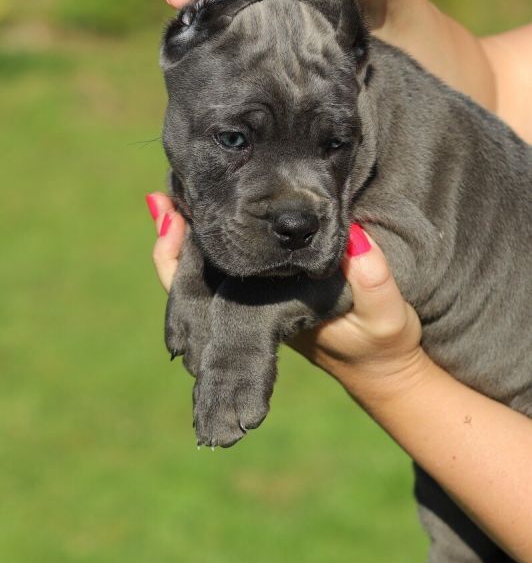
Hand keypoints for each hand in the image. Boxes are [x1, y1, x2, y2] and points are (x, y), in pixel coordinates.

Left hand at [146, 195, 423, 389]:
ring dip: (190, 238)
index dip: (180, 259)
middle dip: (174, 243)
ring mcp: (259, 300)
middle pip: (195, 282)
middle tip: (160, 196)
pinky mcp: (272, 289)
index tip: (172, 218)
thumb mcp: (386, 315)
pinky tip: (206, 210)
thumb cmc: (382, 344)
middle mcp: (253, 309)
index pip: (206, 295)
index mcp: (267, 316)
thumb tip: (355, 237)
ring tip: (172, 195)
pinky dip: (214, 240)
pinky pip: (230, 266)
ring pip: (209, 273)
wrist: (381, 367)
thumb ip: (373, 280)